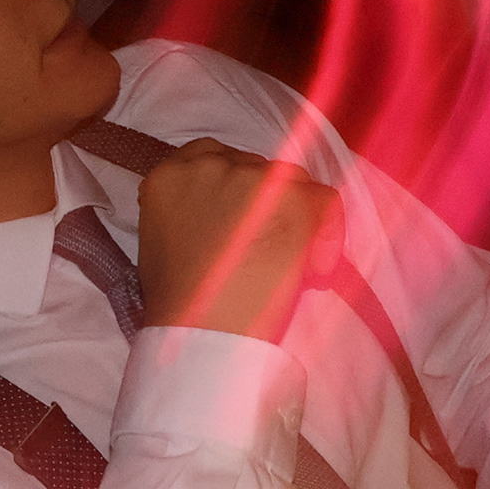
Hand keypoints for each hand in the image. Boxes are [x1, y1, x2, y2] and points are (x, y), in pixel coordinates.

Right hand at [135, 138, 340, 343]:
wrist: (202, 333)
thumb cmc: (179, 304)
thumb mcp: (160, 242)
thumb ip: (187, 213)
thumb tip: (224, 218)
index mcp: (169, 176)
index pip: (210, 155)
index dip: (234, 183)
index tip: (245, 212)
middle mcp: (208, 166)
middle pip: (256, 167)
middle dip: (267, 202)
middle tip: (269, 245)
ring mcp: (251, 179)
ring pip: (293, 183)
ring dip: (298, 217)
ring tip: (295, 263)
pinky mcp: (290, 199)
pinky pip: (325, 200)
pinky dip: (329, 232)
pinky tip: (316, 268)